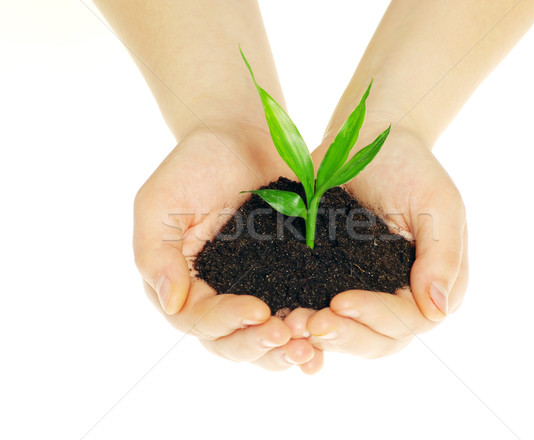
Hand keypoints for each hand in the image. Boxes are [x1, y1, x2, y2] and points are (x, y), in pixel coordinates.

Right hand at [133, 125, 323, 372]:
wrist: (241, 137)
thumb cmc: (194, 163)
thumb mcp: (160, 201)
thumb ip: (154, 253)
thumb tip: (172, 303)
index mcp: (181, 283)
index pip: (198, 319)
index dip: (227, 322)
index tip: (259, 311)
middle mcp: (214, 295)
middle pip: (231, 341)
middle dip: (259, 345)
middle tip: (290, 337)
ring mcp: (250, 290)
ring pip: (263, 338)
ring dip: (284, 349)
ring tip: (310, 347)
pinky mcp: (282, 280)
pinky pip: (292, 313)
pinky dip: (306, 333)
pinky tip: (326, 342)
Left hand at [286, 128, 467, 357]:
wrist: (368, 142)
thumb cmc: (411, 167)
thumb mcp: (439, 203)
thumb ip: (443, 256)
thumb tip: (437, 310)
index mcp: (431, 284)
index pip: (409, 320)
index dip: (376, 318)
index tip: (340, 302)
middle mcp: (399, 297)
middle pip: (378, 340)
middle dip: (345, 336)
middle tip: (309, 324)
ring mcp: (365, 291)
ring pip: (348, 333)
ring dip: (321, 335)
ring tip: (290, 325)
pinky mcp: (332, 280)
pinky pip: (319, 308)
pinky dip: (302, 316)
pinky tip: (280, 315)